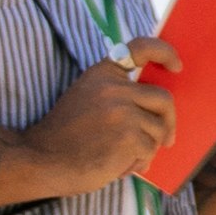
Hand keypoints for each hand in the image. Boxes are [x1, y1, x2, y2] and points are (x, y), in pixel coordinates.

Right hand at [20, 50, 176, 192]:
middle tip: (168, 139)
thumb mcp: (86, 98)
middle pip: (163, 98)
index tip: (176, 66)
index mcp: (102, 73)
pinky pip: (150, 149)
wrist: (39, 159)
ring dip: (147, 147)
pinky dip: (139, 162)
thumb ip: (116, 94)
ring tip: (123, 157)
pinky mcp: (128, 136)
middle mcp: (114, 88)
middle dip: (169, 121)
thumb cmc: (65, 136)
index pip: (140, 48)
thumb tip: (156, 108)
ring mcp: (122, 112)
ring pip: (158, 129)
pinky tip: (119, 166)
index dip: (164, 53)